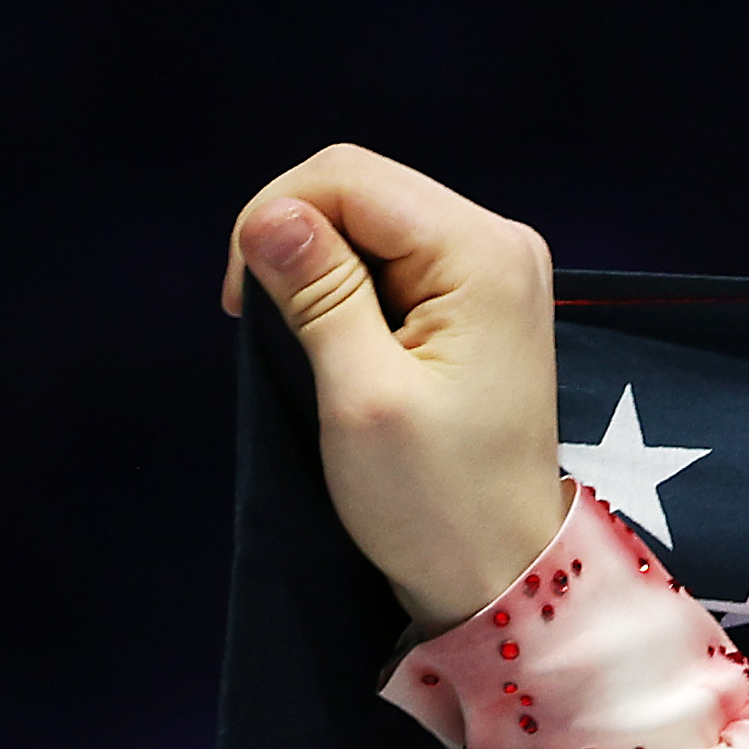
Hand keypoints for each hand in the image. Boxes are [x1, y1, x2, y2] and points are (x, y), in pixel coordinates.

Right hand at [221, 147, 574, 639]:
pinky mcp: (477, 305)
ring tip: (306, 346)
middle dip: (294, 241)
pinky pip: (390, 262)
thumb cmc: (437, 501)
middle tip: (266, 326)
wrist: (503, 572)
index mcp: (484, 254)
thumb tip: (270, 212)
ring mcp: (494, 274)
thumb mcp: (362, 394)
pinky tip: (338, 345)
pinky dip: (347, 292)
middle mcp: (500, 245)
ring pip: (368, 224)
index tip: (245, 305)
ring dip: (317, 271)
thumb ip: (320, 293)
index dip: (274, 218)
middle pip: (358, 190)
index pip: (346, 176)